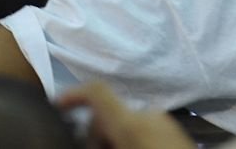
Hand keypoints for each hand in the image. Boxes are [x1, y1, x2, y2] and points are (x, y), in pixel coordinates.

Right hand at [58, 82, 194, 148]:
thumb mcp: (121, 144)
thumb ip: (97, 140)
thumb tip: (81, 135)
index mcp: (131, 123)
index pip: (96, 92)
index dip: (72, 95)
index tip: (57, 107)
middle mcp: (148, 116)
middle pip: (109, 113)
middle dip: (96, 134)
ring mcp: (165, 124)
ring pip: (126, 124)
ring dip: (114, 140)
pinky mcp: (178, 135)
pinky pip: (145, 131)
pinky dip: (132, 141)